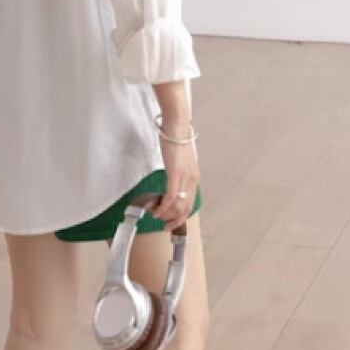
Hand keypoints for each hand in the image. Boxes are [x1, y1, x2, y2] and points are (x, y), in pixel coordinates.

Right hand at [152, 116, 199, 230]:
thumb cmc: (175, 139)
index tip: (170, 221)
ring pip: (178, 206)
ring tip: (156, 215)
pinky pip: (171, 197)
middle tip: (162, 224)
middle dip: (174, 220)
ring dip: (166, 215)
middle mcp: (192, 180)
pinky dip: (163, 207)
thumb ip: (177, 173)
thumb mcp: (179, 161)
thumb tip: (170, 182)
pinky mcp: (176, 174)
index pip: (190, 204)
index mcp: (194, 178)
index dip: (180, 217)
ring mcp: (185, 178)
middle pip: (186, 209)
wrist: (176, 126)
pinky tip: (156, 210)